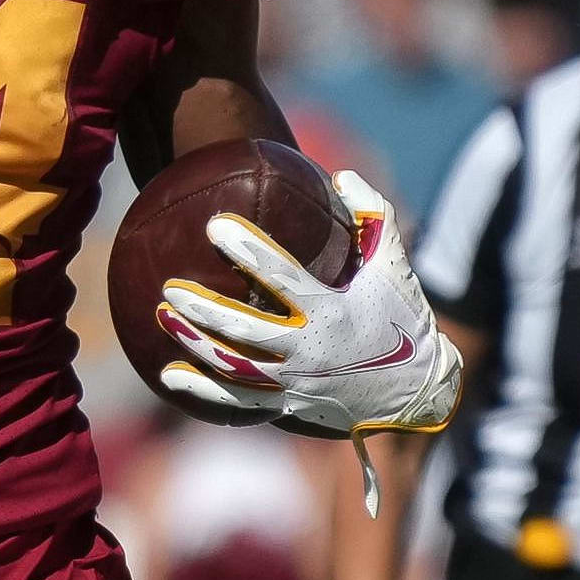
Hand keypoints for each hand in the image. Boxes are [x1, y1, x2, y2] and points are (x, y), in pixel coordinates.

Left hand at [158, 167, 463, 486]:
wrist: (418, 391)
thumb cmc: (403, 318)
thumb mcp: (395, 266)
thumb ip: (375, 216)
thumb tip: (341, 175)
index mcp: (331, 311)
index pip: (281, 276)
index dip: (247, 251)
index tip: (214, 226)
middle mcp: (309, 349)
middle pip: (244, 328)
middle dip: (203, 308)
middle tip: (170, 286)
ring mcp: (296, 381)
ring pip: (233, 366)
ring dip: (194, 343)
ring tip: (161, 317)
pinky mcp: (289, 405)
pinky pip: (239, 401)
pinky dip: (203, 390)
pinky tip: (168, 374)